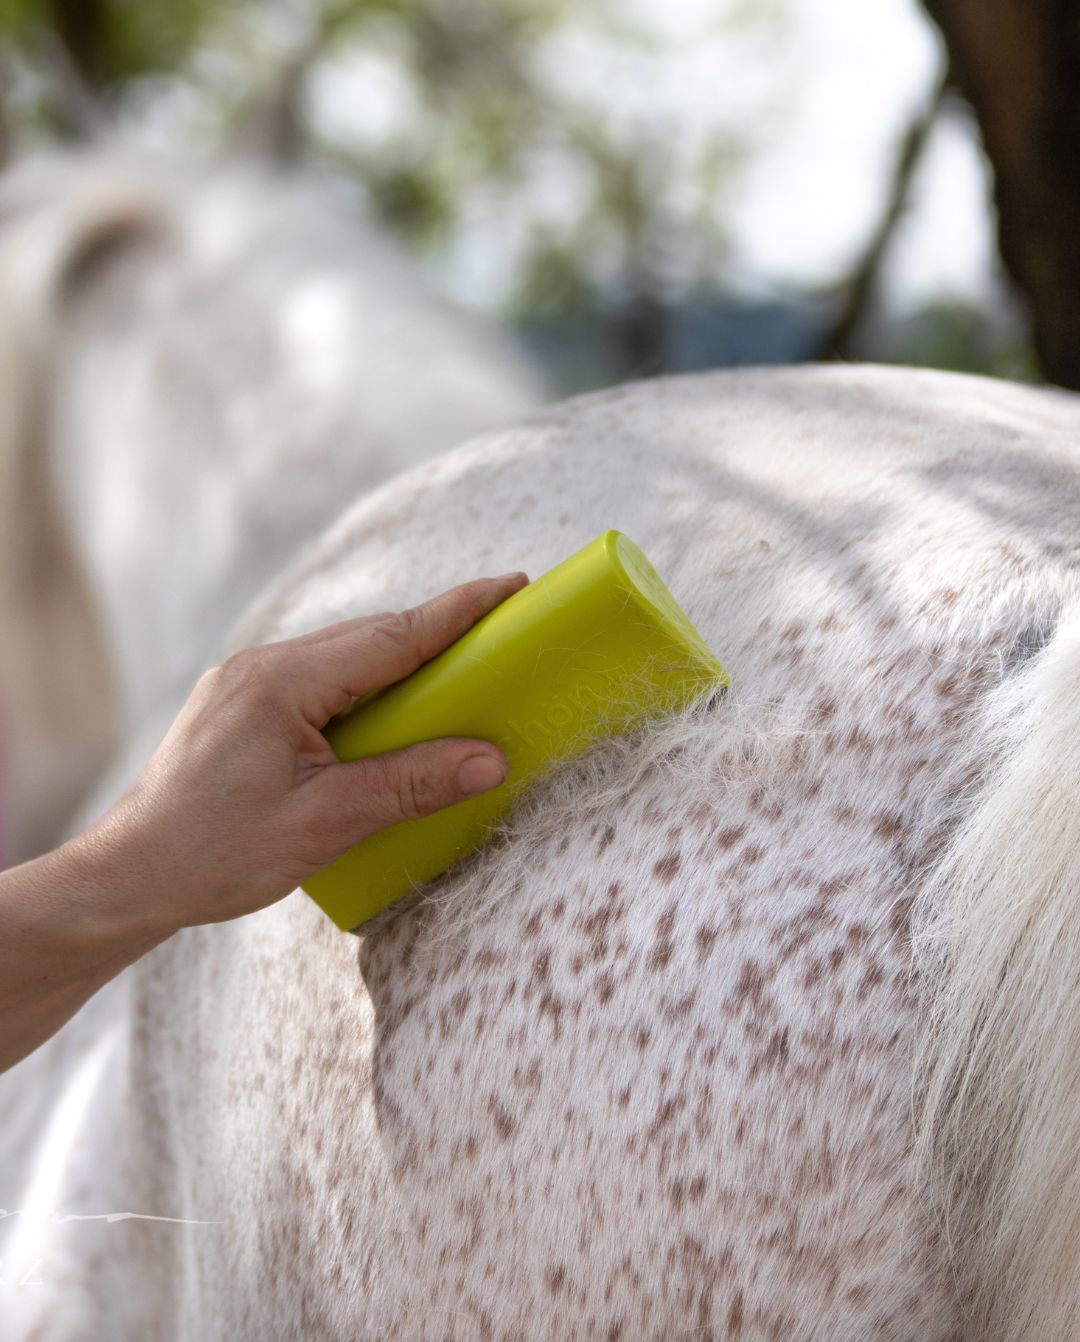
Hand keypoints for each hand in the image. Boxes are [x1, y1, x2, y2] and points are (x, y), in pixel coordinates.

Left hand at [73, 571, 528, 932]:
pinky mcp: (242, 706)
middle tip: (504, 628)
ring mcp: (247, 683)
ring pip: (344, 659)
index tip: (513, 586)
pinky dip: (366, 688)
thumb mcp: (323, 824)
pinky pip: (320, 681)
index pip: (390, 637)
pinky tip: (389, 711)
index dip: (458, 613)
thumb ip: (408, 785)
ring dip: (402, 662)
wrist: (126, 878)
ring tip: (460, 669)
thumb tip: (489, 760)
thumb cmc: (213, 855)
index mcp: (280, 683)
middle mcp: (261, 667)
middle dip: (439, 632)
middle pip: (370, 639)